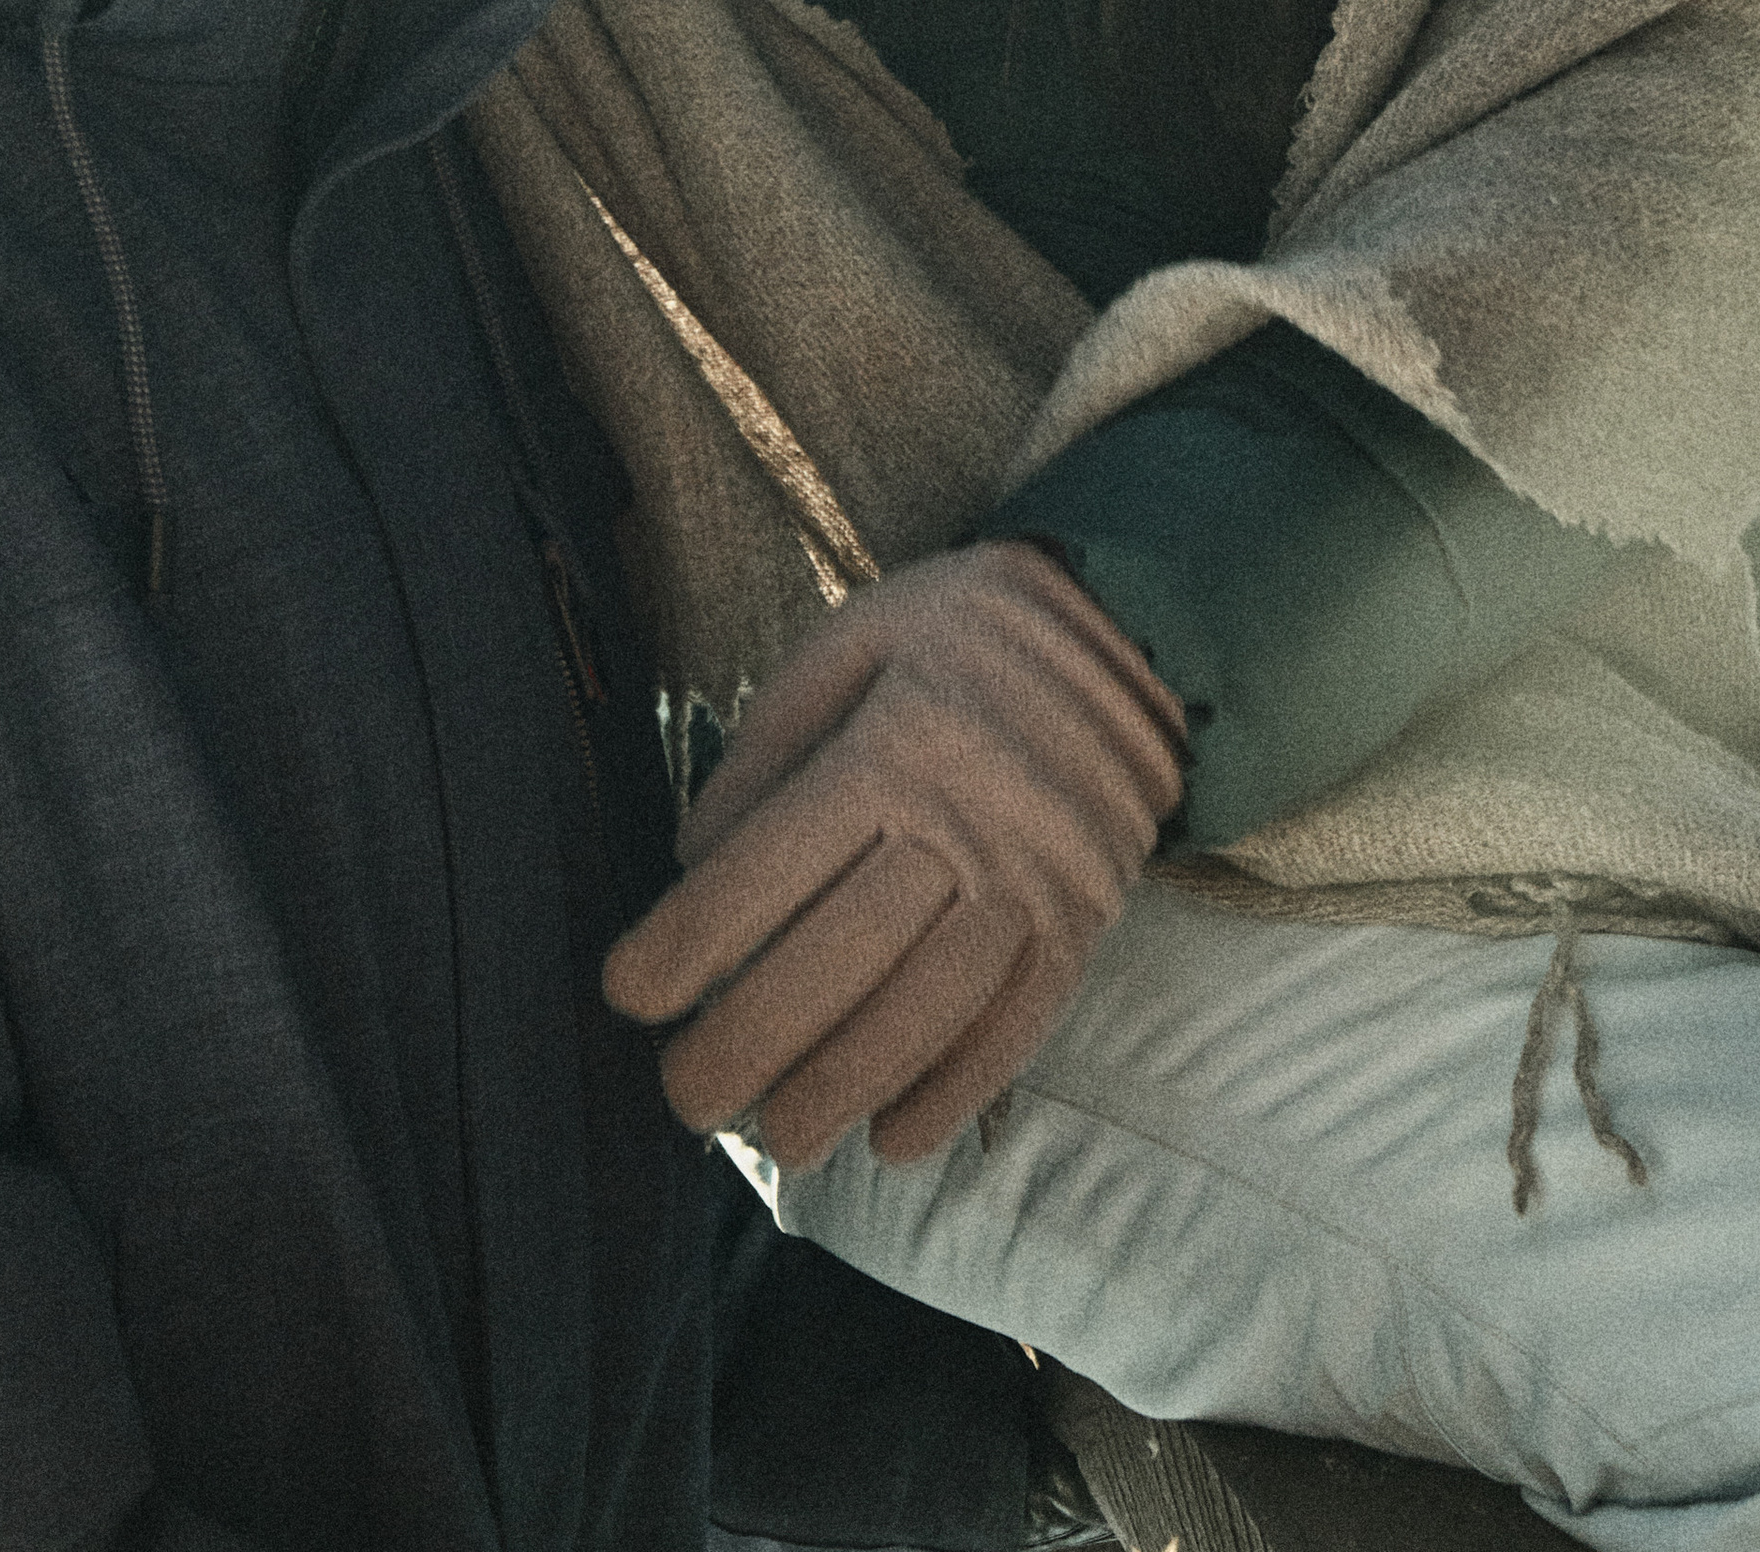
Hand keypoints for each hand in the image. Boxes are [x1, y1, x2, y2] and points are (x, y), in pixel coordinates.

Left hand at [604, 541, 1183, 1171]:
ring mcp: (1037, 878)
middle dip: (754, 1040)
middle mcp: (968, 818)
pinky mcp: (1086, 919)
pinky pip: (1021, 1022)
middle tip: (688, 1100)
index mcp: (895, 743)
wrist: (1131, 621)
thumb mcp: (850, 641)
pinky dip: (958, 1090)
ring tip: (780, 1138)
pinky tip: (894, 1138)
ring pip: (931, 1006)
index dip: (693, 937)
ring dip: (848, 1086)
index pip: (774, 862)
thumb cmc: (955, 633)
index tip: (628, 996)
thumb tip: (691, 859)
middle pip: (845, 954)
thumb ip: (767, 746)